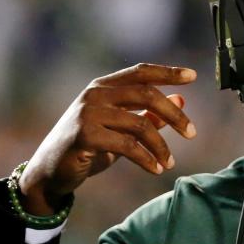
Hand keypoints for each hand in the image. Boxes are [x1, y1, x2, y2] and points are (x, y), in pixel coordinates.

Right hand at [17, 64, 197, 214]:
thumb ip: (148, 114)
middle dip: (174, 115)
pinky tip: (156, 170)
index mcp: (103, 87)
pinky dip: (147, 159)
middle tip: (193, 134)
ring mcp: (88, 113)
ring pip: (140, 124)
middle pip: (146, 95)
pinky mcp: (85, 135)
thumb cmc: (88, 147)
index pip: (141, 72)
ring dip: (161, 146)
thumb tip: (180, 101)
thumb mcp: (121, 129)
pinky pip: (128, 145)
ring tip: (170, 163)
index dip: (168, 73)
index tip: (193, 76)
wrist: (50, 171)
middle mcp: (95, 94)